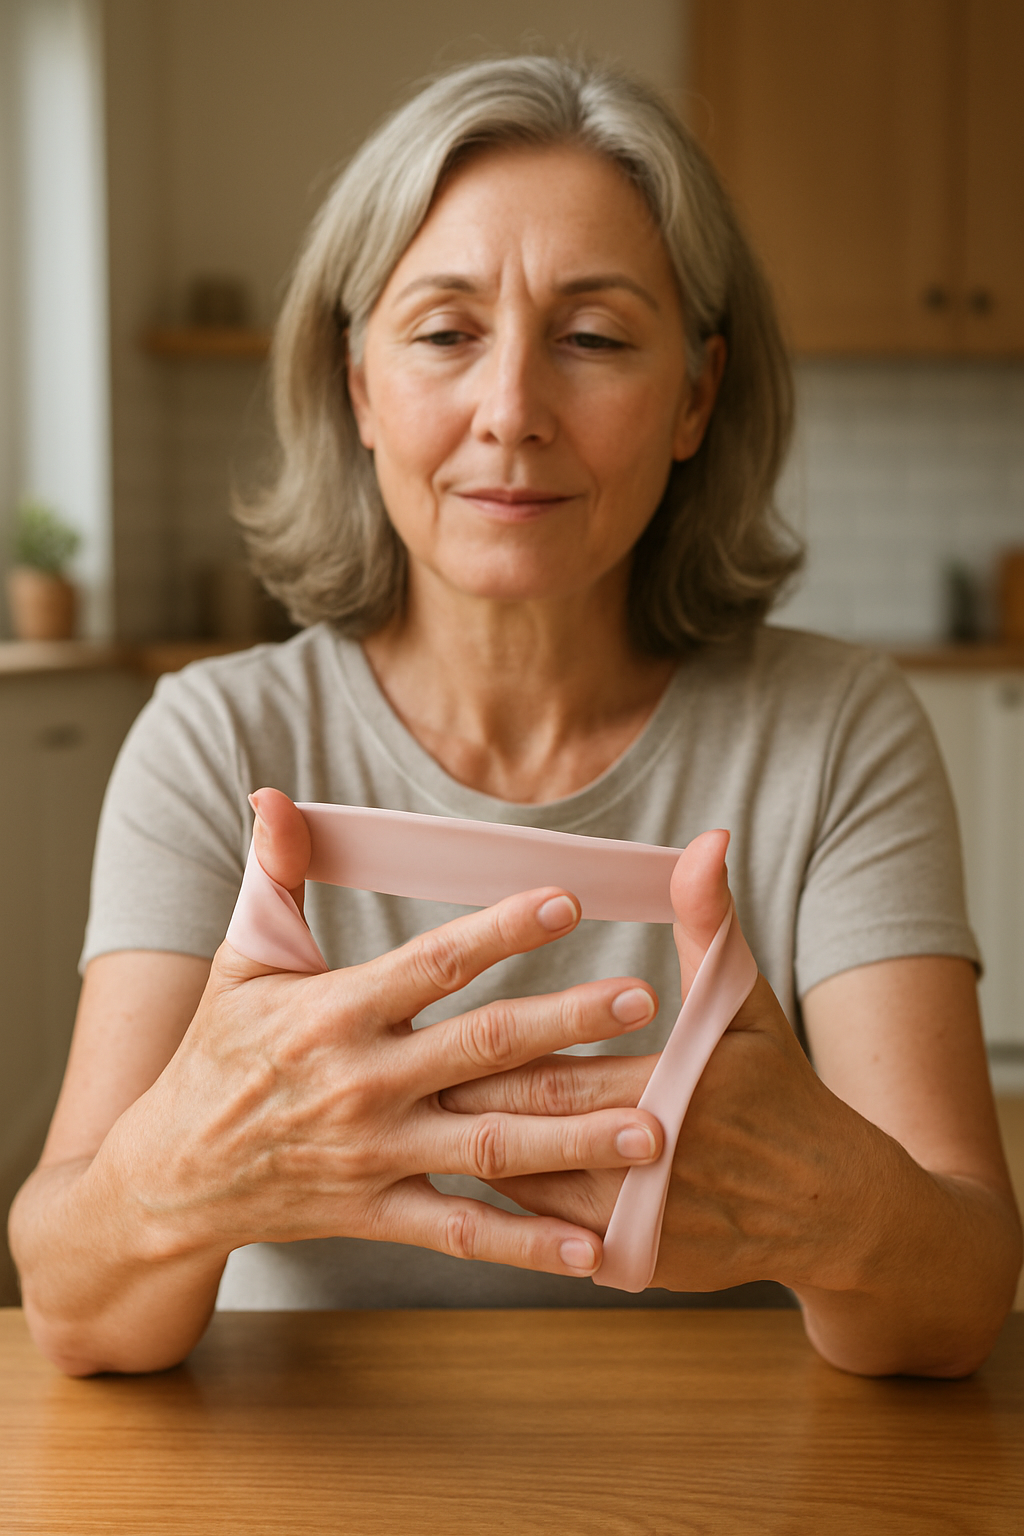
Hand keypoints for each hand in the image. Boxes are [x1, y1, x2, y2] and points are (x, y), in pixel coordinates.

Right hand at [115, 788, 665, 1280]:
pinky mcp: (380, 1214)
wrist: (172, 1174)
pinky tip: (593, 1250)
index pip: (433, 965)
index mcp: (336, 1011)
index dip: (501, 931)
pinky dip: (527, 1245)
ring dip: (574, 1137)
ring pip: (489, 1144)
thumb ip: (275, 876)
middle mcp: (363, 1083)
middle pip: (482, 1047)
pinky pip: (461, 1232)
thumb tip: (272, 795)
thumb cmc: (219, 1054)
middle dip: (567, 1021)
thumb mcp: (244, 959)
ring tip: (653, 1126)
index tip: (569, 901)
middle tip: (643, 1000)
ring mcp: (376, 1155)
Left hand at [441, 830, 874, 1294]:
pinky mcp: (633, 1264)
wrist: (829, 1204)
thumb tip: (703, 843)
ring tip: (414, 1123)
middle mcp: (650, 1165)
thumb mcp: (746, 1000)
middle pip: (532, 1131)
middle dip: (466, 1104)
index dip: (497, 1055)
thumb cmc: (780, 1087)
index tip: (440, 1029)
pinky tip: (460, 1179)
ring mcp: (639, 1223)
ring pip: (530, 1191)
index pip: (558, 1074)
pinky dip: (506, 1209)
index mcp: (673, 1092)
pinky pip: (549, 1235)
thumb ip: (709, 922)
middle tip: (405, 1075)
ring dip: (472, 1158)